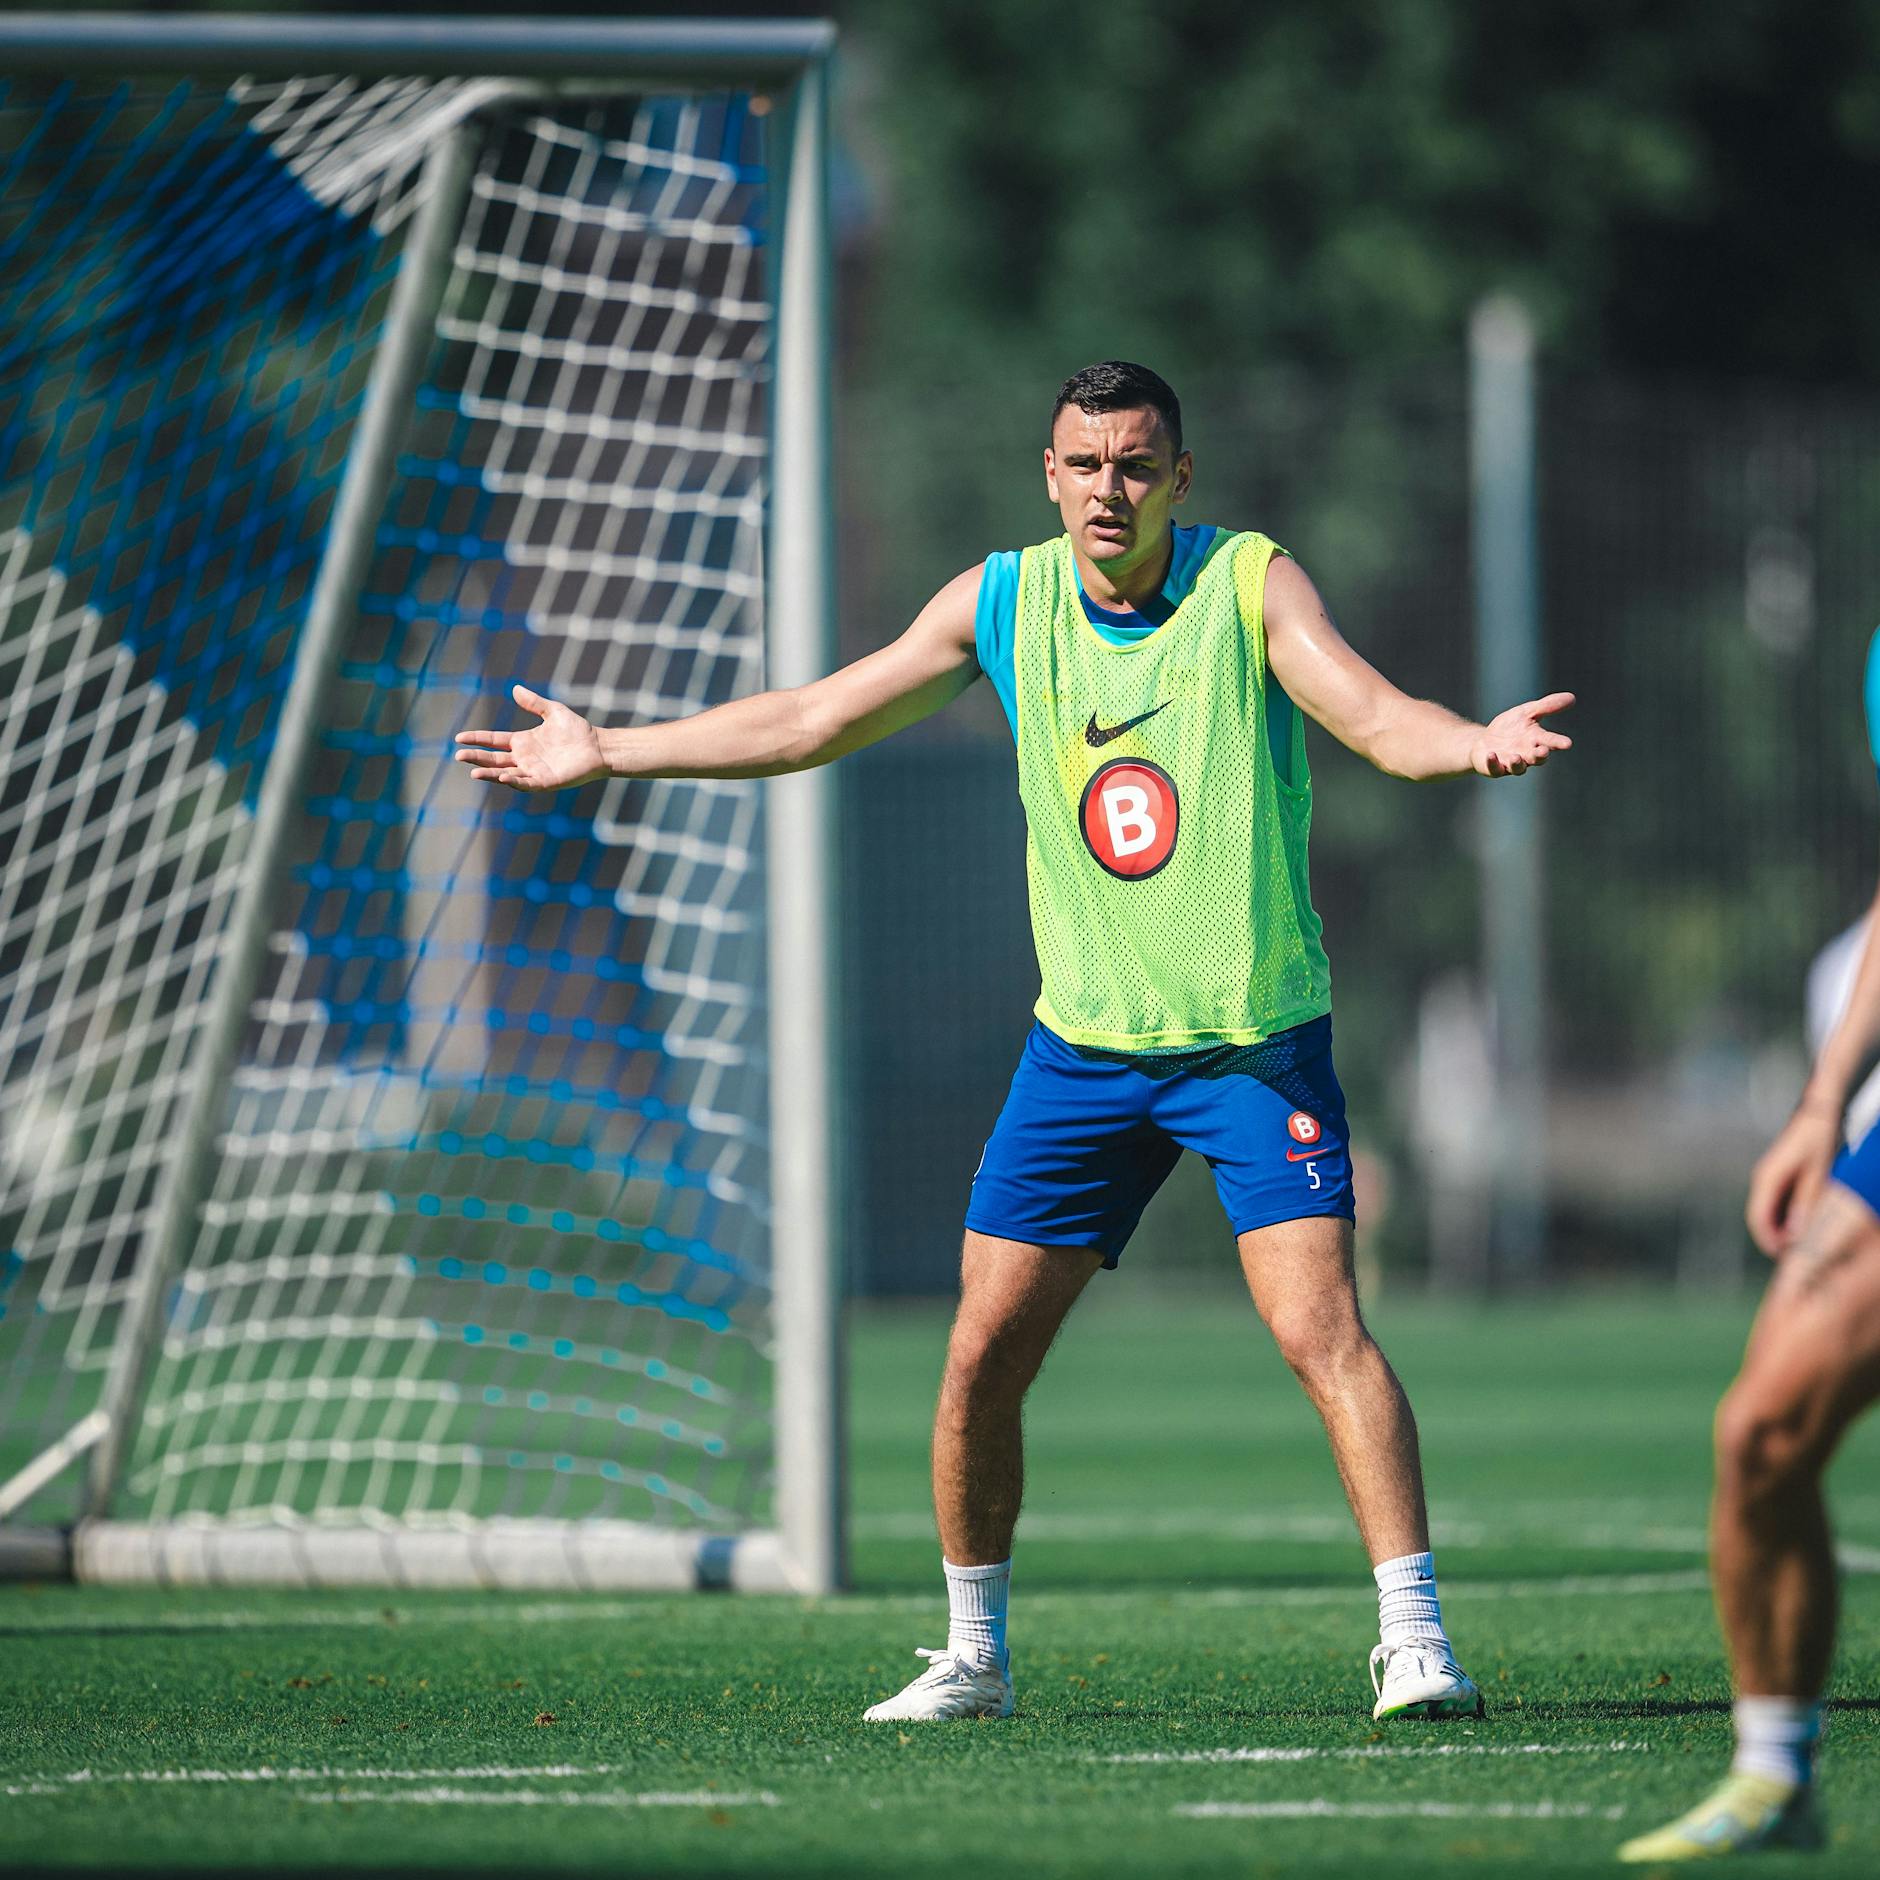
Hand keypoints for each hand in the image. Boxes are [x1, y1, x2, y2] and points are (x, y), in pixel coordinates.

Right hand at [454, 684, 606, 791]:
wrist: (598, 746)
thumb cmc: (577, 730)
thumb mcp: (553, 711)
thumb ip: (534, 703)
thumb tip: (515, 689)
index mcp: (522, 741)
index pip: (493, 741)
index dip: (477, 739)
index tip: (459, 737)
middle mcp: (524, 758)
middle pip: (494, 759)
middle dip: (476, 757)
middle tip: (458, 755)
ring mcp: (533, 771)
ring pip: (505, 773)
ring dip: (490, 773)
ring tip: (474, 771)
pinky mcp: (545, 781)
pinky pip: (526, 783)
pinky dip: (514, 781)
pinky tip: (503, 777)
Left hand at [1470, 691, 1574, 777]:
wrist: (1484, 741)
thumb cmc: (1510, 727)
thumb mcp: (1527, 712)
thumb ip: (1547, 706)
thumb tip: (1572, 697)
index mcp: (1536, 740)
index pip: (1550, 741)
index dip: (1558, 742)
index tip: (1568, 743)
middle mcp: (1526, 754)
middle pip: (1536, 758)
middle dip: (1540, 756)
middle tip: (1544, 752)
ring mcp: (1510, 763)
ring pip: (1518, 767)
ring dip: (1517, 763)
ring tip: (1515, 757)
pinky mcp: (1494, 768)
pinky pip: (1494, 768)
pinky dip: (1493, 763)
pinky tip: (1491, 754)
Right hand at [1745, 1104, 1843, 1256]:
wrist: (1817, 1113)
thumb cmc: (1819, 1140)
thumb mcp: (1817, 1174)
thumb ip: (1805, 1203)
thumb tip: (1795, 1232)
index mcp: (1767, 1178)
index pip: (1757, 1218)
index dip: (1767, 1240)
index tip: (1782, 1257)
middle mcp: (1761, 1178)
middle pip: (1758, 1217)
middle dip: (1772, 1238)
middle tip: (1792, 1256)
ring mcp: (1767, 1176)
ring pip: (1765, 1211)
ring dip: (1777, 1229)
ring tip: (1797, 1243)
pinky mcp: (1775, 1175)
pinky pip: (1772, 1202)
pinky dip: (1781, 1217)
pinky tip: (1798, 1225)